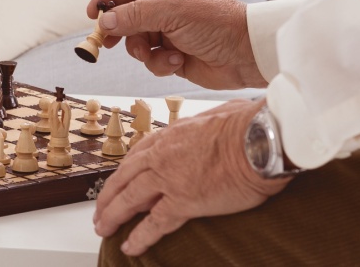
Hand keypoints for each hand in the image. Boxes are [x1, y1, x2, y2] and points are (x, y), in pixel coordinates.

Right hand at [90, 0, 265, 89]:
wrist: (248, 56)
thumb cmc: (218, 23)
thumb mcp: (173, 11)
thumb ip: (135, 14)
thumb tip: (104, 22)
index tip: (92, 13)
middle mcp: (167, 3)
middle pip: (127, 14)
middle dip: (120, 29)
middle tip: (106, 41)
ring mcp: (169, 30)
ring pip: (135, 40)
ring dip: (143, 50)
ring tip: (158, 52)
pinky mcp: (173, 53)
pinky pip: (150, 59)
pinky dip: (160, 63)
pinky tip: (178, 61)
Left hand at [93, 99, 289, 255]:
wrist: (260, 140)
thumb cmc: (248, 125)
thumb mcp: (218, 113)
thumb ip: (209, 122)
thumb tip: (218, 121)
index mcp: (170, 135)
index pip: (137, 155)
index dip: (125, 172)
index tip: (119, 182)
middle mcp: (161, 156)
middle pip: (124, 178)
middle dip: (108, 196)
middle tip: (99, 210)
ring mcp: (168, 179)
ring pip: (129, 200)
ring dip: (113, 215)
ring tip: (103, 228)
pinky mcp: (183, 201)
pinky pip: (155, 223)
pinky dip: (140, 237)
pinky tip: (129, 246)